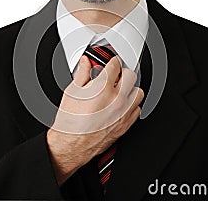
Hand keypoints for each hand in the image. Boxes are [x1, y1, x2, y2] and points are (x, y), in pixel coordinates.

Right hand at [47, 55, 143, 185]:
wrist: (71, 146)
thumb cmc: (69, 123)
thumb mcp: (71, 92)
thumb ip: (81, 73)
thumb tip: (85, 63)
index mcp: (102, 88)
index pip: (115, 65)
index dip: (111, 61)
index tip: (110, 63)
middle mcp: (116, 99)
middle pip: (131, 75)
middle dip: (122, 73)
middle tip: (114, 76)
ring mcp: (123, 112)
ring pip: (138, 92)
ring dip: (130, 89)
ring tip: (119, 90)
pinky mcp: (126, 124)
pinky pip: (137, 109)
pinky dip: (131, 105)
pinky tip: (121, 104)